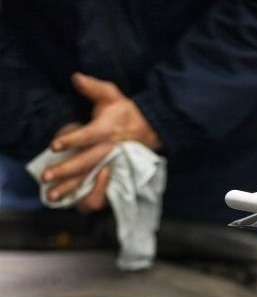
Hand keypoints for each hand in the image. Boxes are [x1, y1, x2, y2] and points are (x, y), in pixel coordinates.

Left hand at [43, 73, 161, 211]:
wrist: (151, 131)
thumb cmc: (127, 113)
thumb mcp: (112, 95)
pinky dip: (86, 195)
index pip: (88, 136)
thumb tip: (75, 77)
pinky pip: (100, 188)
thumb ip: (94, 87)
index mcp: (106, 130)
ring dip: (70, 188)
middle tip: (46, 176)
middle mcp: (108, 150)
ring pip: (89, 178)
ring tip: (52, 196)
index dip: (71, 140)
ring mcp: (111, 164)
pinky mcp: (114, 173)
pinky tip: (71, 201)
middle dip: (65, 170)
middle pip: (85, 162)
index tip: (54, 146)